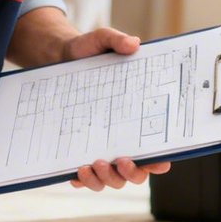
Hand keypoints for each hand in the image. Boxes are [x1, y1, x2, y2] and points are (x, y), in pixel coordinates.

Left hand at [58, 28, 171, 189]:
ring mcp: (101, 148)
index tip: (157, 161)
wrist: (59, 60)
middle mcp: (123, 139)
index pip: (158, 148)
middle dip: (130, 174)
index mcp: (139, 118)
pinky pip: (85, 177)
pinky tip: (74, 172)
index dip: (161, 160)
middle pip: (136, 173)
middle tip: (119, 161)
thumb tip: (133, 44)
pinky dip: (82, 180)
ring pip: (111, 180)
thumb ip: (116, 41)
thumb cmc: (88, 53)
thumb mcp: (101, 41)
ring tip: (90, 165)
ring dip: (104, 180)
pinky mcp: (79, 150)